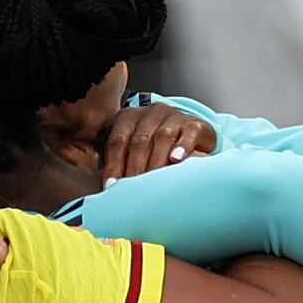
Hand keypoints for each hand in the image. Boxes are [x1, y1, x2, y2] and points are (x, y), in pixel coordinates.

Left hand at [100, 101, 214, 177]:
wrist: (189, 137)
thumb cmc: (153, 150)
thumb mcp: (133, 152)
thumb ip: (118, 163)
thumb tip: (107, 188)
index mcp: (128, 118)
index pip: (117, 141)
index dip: (113, 165)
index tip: (112, 187)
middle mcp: (150, 113)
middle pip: (139, 140)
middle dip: (135, 167)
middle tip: (134, 190)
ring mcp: (173, 116)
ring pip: (163, 136)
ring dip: (156, 160)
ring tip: (154, 180)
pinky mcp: (194, 123)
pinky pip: (189, 132)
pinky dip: (182, 146)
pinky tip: (176, 160)